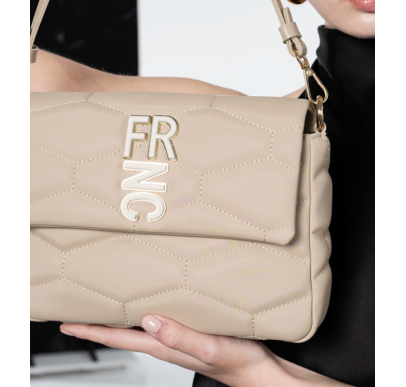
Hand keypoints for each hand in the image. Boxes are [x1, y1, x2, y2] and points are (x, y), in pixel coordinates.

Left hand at [60, 316, 352, 386]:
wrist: (263, 372)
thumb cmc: (241, 363)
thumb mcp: (210, 348)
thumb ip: (180, 336)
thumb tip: (148, 319)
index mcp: (167, 346)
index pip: (121, 338)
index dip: (93, 330)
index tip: (69, 322)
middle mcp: (168, 342)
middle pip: (124, 333)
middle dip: (100, 322)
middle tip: (80, 308)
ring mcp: (179, 339)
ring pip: (140, 327)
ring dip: (120, 316)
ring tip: (105, 302)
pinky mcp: (192, 332)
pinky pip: (161, 321)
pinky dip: (147, 312)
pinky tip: (150, 301)